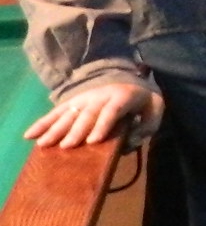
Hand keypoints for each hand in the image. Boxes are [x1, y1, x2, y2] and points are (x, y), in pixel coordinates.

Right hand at [26, 80, 162, 149]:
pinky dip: (43, 123)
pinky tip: (29, 134)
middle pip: (87, 114)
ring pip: (69, 114)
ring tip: (43, 144)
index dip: (102, 125)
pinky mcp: (73, 102)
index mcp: (122, 97)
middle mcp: (100, 96)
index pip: (111, 111)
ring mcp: (84, 98)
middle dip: (76, 130)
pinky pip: (56, 112)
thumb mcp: (155, 109)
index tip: (92, 141)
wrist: (130, 78)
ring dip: (55, 128)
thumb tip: (131, 141)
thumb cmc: (143, 101)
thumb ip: (148, 125)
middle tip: (66, 146)